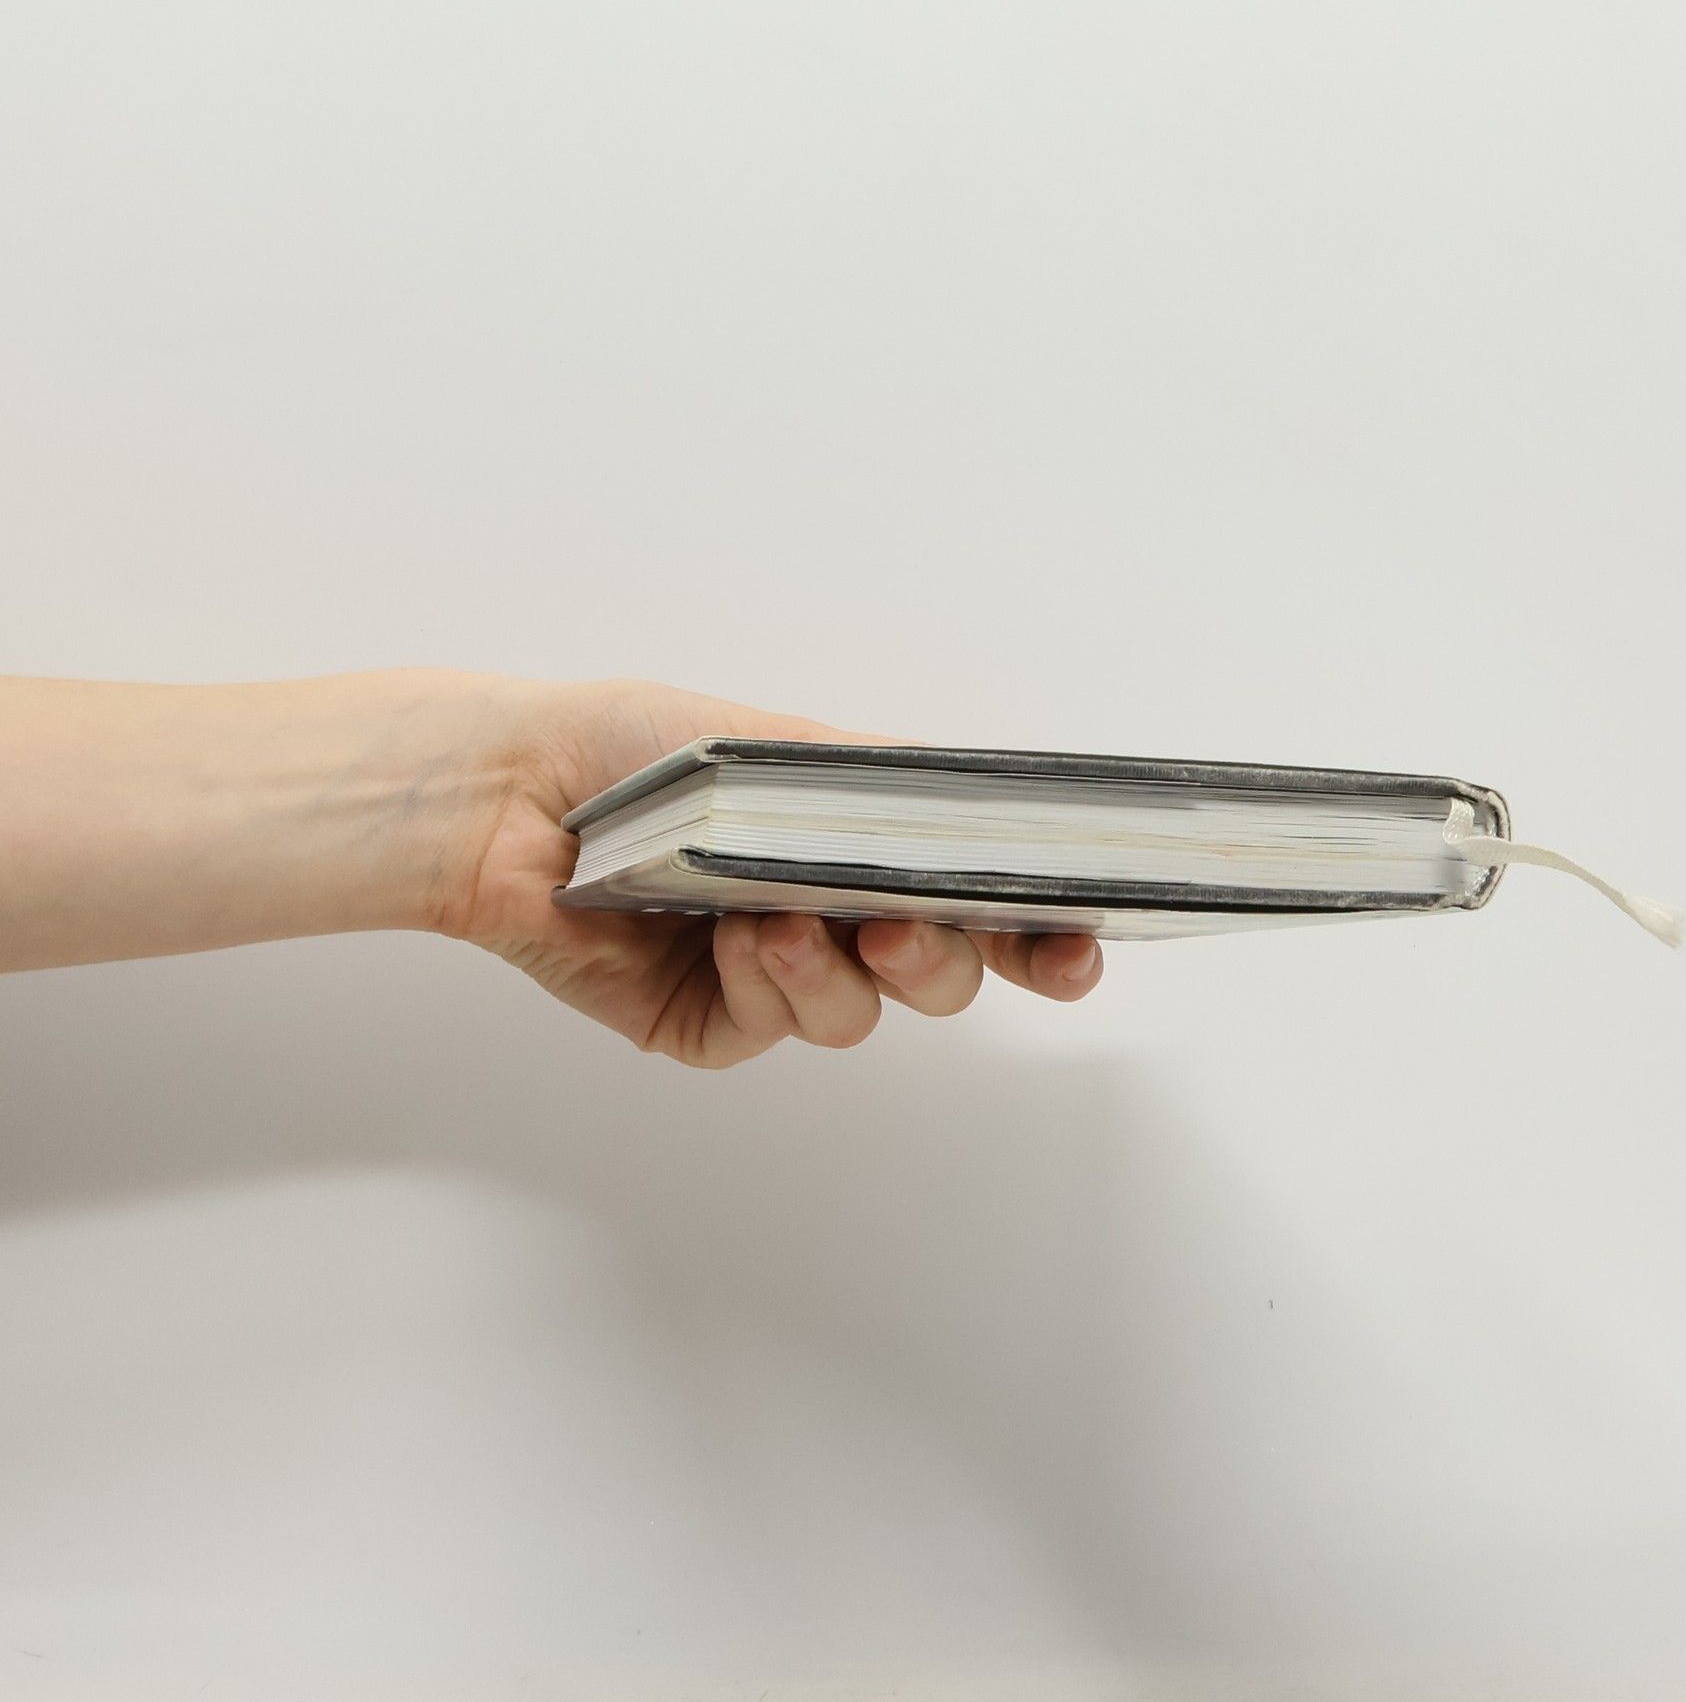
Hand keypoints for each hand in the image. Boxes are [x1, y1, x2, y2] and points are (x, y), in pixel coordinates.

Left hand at [444, 678, 1103, 1067]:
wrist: (516, 791)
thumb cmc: (642, 748)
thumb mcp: (788, 747)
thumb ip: (894, 784)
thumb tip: (991, 802)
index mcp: (863, 850)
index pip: (980, 902)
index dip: (1040, 933)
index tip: (1081, 941)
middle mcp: (831, 919)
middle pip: (944, 975)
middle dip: (946, 958)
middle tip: (913, 927)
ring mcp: (773, 979)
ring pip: (863, 1013)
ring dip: (836, 969)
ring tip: (781, 920)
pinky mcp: (711, 1025)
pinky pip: (774, 1027)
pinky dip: (764, 982)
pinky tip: (725, 936)